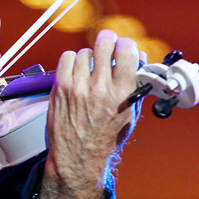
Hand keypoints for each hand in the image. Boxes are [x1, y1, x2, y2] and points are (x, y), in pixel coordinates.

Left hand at [27, 29, 144, 198]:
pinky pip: (67, 58)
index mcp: (123, 94)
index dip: (126, 44)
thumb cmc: (105, 138)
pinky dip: (72, 61)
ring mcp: (78, 87)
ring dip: (90, 56)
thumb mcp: (129, 114)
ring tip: (90, 68)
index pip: (127, 52)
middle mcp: (100, 88)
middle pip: (104, 44)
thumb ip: (135, 86)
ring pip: (85, 52)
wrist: (77, 157)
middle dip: (107, 41)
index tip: (124, 46)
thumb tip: (138, 59)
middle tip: (107, 44)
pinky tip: (76, 71)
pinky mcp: (60, 88)